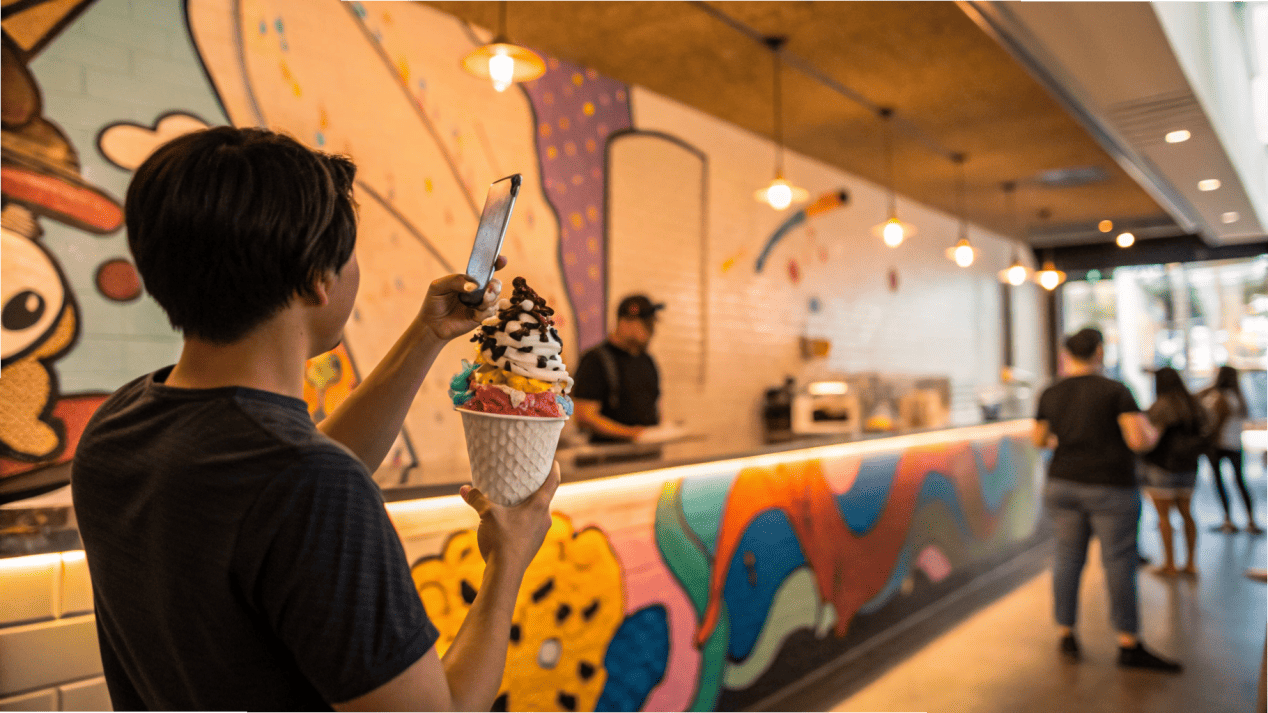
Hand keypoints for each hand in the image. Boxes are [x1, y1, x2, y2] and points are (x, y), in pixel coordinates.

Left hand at [417, 256, 507, 341]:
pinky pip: (490, 312)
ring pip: (495, 298)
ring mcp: (480, 303)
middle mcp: (477, 291)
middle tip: (488, 289)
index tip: (502, 260)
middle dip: (496, 286)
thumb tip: (473, 286)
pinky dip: (485, 311)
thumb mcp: (439, 286)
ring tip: (480, 302)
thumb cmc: (434, 302)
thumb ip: (455, 281)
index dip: (496, 263)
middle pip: (495, 284)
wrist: (432, 324)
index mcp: (469, 280)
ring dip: (490, 299)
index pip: (485, 269)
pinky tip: (475, 314)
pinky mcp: (481, 317)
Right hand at [458, 460, 558, 574]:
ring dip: (529, 507)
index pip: (553, 482)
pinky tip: (510, 523)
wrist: (505, 574)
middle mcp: (544, 519)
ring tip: (516, 501)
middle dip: (536, 489)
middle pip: (545, 498)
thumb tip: (464, 489)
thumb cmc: (501, 540)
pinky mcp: (532, 546)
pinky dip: (523, 521)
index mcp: (539, 507)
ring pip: (537, 514)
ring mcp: (540, 534)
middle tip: (526, 480)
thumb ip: (477, 499)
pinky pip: (531, 527)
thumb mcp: (487, 515)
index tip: (553, 462)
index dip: (553, 469)